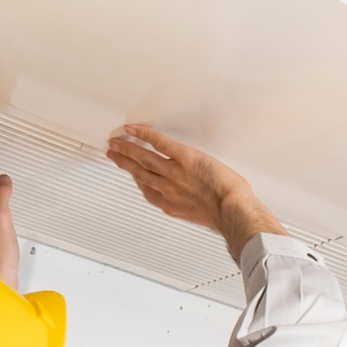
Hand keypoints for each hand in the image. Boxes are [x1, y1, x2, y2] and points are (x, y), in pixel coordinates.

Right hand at [106, 125, 285, 262]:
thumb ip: (193, 208)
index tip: (129, 173)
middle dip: (123, 162)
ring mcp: (174, 173)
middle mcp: (168, 189)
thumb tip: (197, 205)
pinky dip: (144, 135)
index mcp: (173, 205)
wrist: (233, 211)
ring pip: (143, 158)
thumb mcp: (204, 217)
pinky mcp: (184, 158)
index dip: (135, 179)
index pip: (147, 190)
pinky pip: (158, 143)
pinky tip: (133, 129)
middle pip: (139, 172)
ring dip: (127, 148)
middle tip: (112, 154)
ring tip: (115, 142)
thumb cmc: (227, 216)